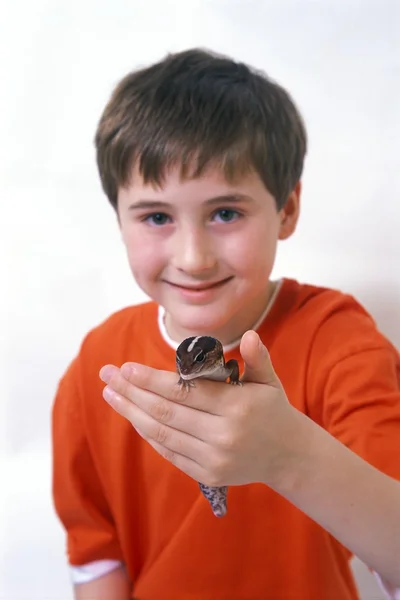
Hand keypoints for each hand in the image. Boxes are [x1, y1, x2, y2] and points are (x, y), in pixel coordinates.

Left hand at [99, 330, 300, 488]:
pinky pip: (169, 452)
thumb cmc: (272, 410)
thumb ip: (258, 357)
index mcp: (238, 406)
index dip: (152, 380)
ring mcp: (214, 458)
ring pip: (162, 433)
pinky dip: (148, 433)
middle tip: (107, 376)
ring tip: (110, 394)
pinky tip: (132, 416)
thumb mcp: (269, 380)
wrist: (288, 455)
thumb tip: (249, 335)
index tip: (125, 368)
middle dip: (132, 392)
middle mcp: (224, 435)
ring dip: (131, 413)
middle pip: (166, 412)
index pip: (184, 391)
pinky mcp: (208, 474)